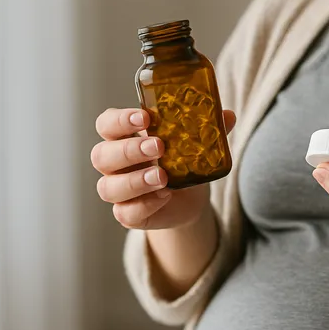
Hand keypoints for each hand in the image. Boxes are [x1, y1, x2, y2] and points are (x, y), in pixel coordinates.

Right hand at [91, 107, 235, 229]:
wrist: (191, 197)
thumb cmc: (184, 159)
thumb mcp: (196, 142)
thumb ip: (208, 128)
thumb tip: (227, 115)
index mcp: (124, 136)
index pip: (107, 124)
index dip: (119, 120)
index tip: (145, 117)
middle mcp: (114, 163)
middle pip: (101, 155)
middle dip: (129, 150)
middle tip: (158, 146)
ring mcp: (118, 189)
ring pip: (108, 187)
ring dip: (135, 181)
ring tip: (162, 176)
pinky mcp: (128, 213)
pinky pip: (125, 212)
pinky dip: (145, 204)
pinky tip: (164, 196)